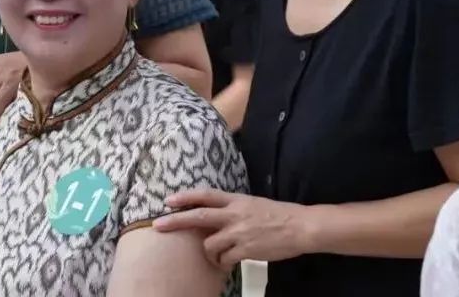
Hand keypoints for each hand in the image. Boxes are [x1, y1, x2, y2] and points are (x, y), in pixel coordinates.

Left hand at [153, 190, 316, 268]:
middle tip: (158, 225)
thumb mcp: (252, 204)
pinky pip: (224, 260)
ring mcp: (239, 233)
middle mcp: (234, 214)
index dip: (186, 196)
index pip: (206, 195)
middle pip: (199, 216)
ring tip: (217, 256)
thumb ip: (233, 209)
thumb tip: (215, 217)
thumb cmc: (278, 214)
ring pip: (210, 245)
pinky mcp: (246, 250)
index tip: (168, 200)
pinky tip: (229, 262)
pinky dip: (223, 263)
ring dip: (209, 253)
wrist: (300, 227)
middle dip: (176, 221)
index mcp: (236, 200)